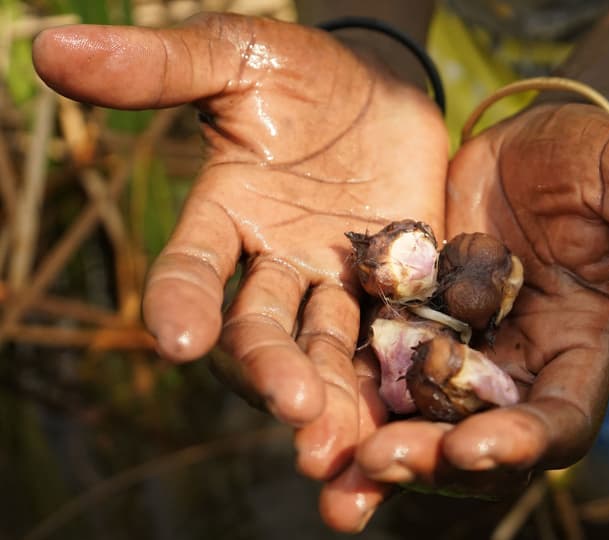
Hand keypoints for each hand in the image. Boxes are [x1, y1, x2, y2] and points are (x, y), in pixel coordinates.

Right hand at [33, 13, 447, 529]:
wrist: (386, 90)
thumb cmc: (305, 72)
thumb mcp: (238, 57)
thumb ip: (163, 67)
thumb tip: (53, 44)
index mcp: (226, 221)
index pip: (190, 274)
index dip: (180, 305)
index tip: (178, 342)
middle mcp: (274, 267)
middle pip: (261, 333)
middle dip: (273, 371)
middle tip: (296, 407)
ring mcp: (337, 285)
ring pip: (328, 352)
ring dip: (334, 398)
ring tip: (347, 441)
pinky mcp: (399, 290)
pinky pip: (397, 340)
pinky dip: (400, 380)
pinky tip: (415, 421)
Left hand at [346, 103, 608, 509]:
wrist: (519, 142)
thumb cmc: (592, 157)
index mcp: (579, 351)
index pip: (559, 420)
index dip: (522, 443)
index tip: (474, 447)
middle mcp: (515, 372)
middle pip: (476, 441)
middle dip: (429, 461)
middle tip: (376, 466)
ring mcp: (455, 356)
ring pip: (414, 423)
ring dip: (371, 451)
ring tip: (320, 469)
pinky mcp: (403, 329)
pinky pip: (368, 374)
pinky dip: (338, 398)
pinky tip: (298, 411)